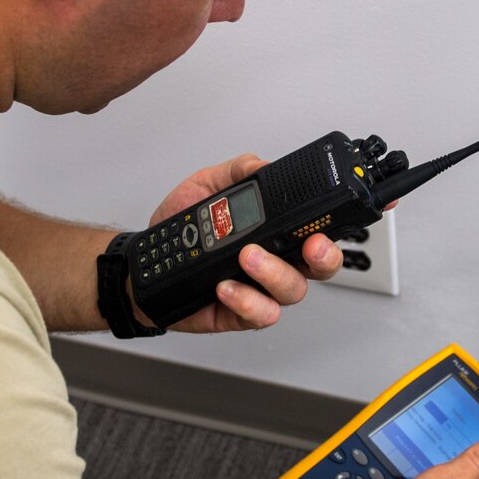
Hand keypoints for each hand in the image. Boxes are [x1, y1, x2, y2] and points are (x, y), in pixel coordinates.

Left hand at [143, 154, 344, 333]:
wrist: (147, 260)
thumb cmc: (181, 227)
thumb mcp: (207, 186)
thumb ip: (237, 172)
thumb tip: (263, 164)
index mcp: (276, 231)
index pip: (317, 230)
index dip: (331, 228)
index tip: (324, 221)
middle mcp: (275, 262)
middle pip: (320, 267)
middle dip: (324, 257)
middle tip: (309, 245)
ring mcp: (260, 290)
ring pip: (292, 290)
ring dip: (273, 273)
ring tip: (246, 256)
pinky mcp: (242, 313)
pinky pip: (260, 314)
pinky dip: (246, 300)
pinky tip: (224, 285)